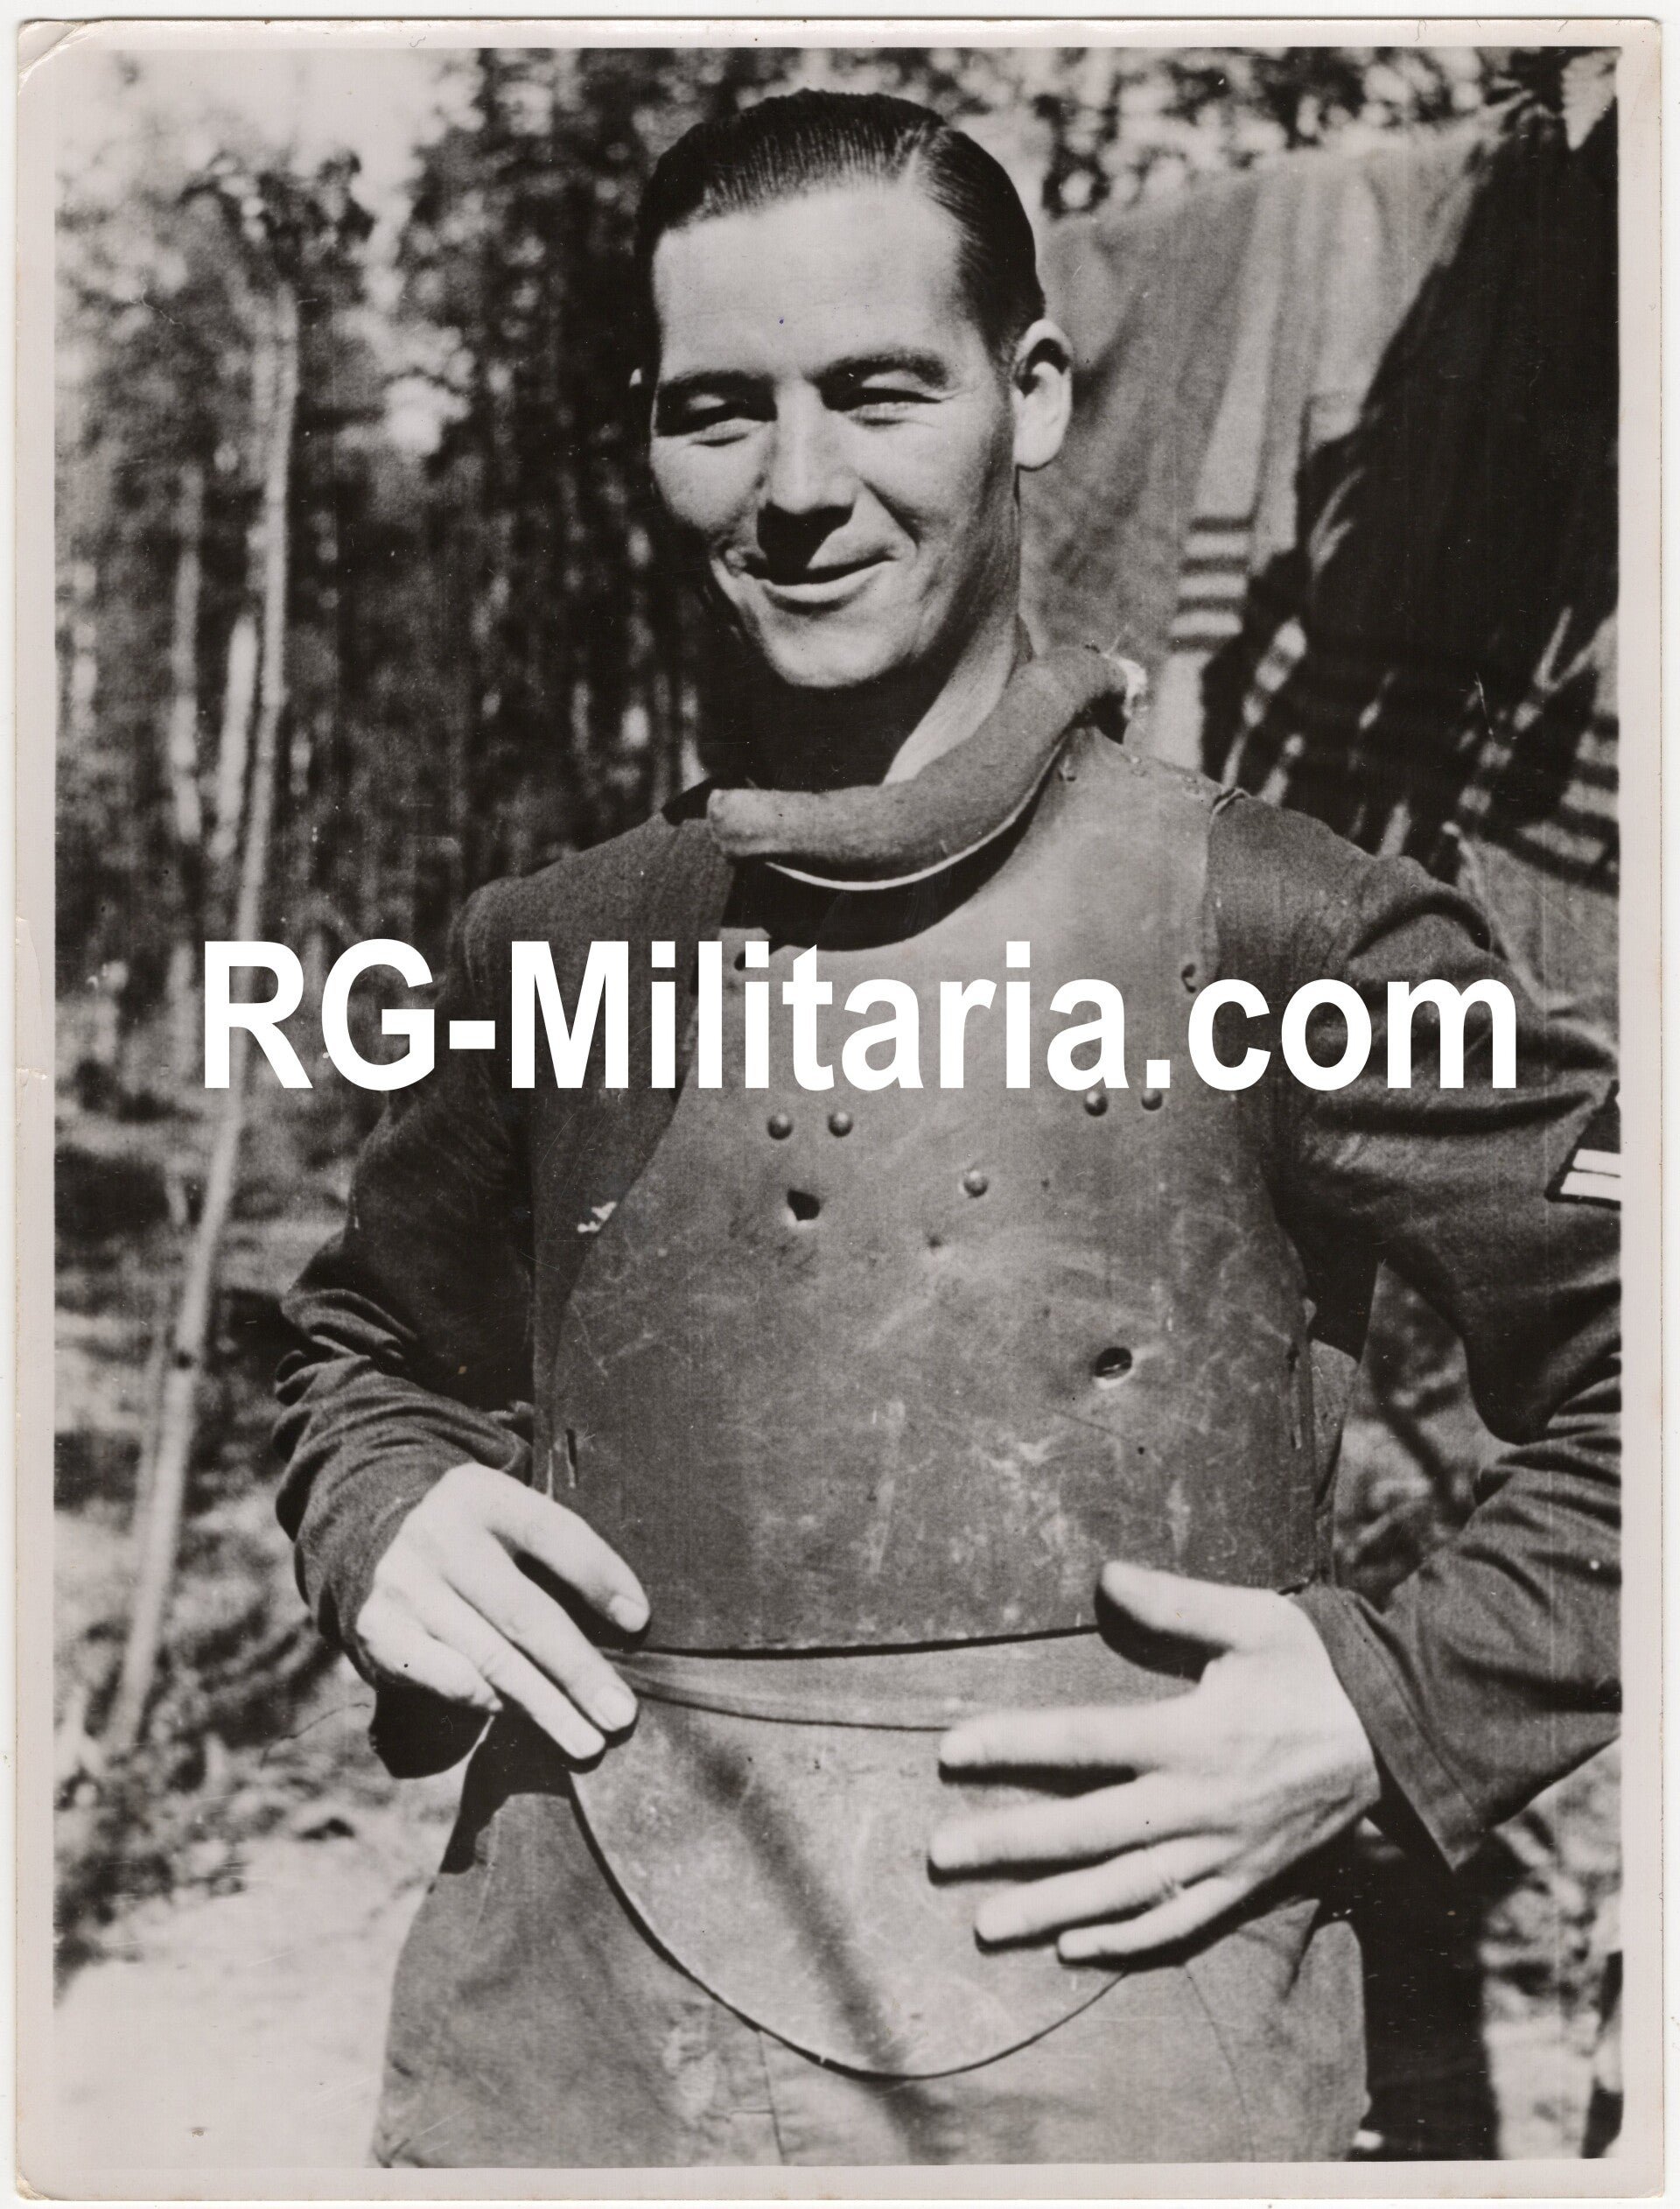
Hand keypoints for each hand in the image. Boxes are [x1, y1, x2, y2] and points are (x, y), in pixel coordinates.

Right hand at [356, 1461, 649, 1760]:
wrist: (380, 1545)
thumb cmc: (479, 1543)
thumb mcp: (512, 1522)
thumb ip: (559, 1557)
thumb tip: (628, 1625)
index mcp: (483, 1494)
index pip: (552, 1534)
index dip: (599, 1577)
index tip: (639, 1621)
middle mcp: (438, 1535)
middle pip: (523, 1612)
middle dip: (578, 1670)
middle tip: (620, 1714)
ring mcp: (403, 1585)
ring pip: (490, 1659)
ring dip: (545, 1707)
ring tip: (587, 1740)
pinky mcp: (378, 1631)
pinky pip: (448, 1680)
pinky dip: (489, 1704)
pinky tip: (523, 1720)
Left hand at [929, 1561, 1379, 1961]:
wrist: (1397, 1732)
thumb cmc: (1314, 1665)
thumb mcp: (1251, 1618)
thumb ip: (1176, 1602)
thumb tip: (1106, 1575)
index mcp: (1193, 1734)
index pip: (1084, 1742)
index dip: (1014, 1745)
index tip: (950, 1751)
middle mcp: (1200, 1803)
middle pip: (1087, 1830)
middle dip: (1010, 1844)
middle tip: (939, 1855)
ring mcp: (1223, 1850)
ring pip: (1124, 1890)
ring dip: (1052, 1910)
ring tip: (987, 1925)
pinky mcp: (1247, 1879)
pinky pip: (1181, 1919)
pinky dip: (1128, 1939)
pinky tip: (1077, 1950)